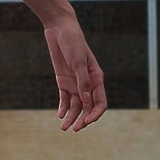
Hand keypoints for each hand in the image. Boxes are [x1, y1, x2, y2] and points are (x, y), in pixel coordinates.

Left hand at [44, 14, 106, 131]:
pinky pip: (65, 98)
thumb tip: (86, 101)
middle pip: (88, 107)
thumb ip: (82, 81)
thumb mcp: (78, 62)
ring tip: (64, 128)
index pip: (100, 102)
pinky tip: (60, 115)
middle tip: (74, 129)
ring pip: (76, 105)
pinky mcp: (64, 81)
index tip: (87, 122)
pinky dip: (63, 108)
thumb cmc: (73, 42)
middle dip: (83, 119)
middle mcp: (87, 83)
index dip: (95, 114)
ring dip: (71, 117)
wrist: (59, 30)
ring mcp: (75, 83)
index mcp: (97, 78)